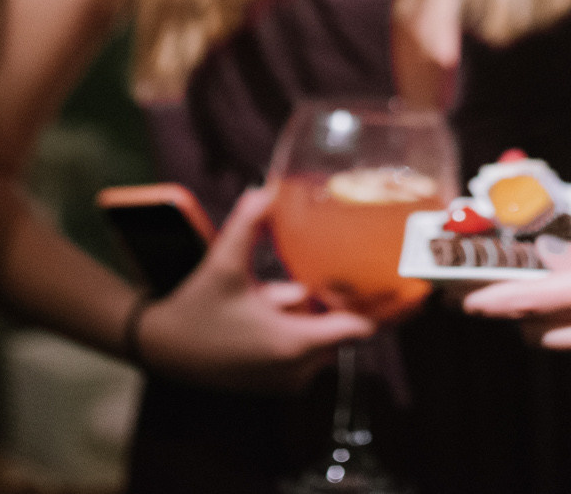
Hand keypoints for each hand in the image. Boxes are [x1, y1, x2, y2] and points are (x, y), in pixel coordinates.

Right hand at [137, 186, 373, 391]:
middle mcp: (298, 368)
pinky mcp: (276, 383)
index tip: (409, 288)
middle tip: (330, 271)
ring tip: (271, 293)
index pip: (359, 329)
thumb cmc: (196, 309)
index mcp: (295, 343)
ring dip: (309, 312)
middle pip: (340, 328)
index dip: (386, 309)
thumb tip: (271, 186)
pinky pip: (303, 350)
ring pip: (320, 337)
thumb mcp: (223, 262)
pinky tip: (267, 307)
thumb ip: (250, 222)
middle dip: (334, 299)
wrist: (162, 350)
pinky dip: (296, 326)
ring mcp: (287, 380)